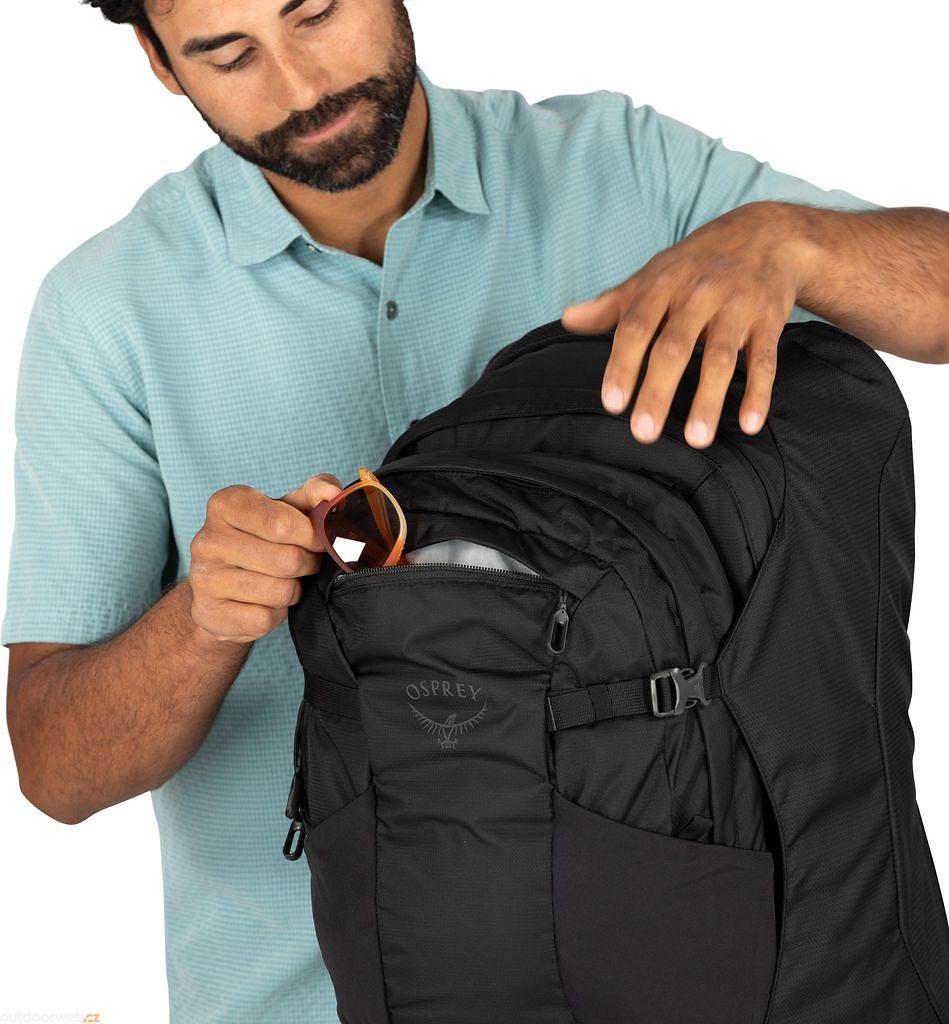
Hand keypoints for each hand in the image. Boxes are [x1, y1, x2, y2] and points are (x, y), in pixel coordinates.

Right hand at [188, 474, 342, 642]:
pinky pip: (266, 618)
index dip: (311, 536)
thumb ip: (314, 494)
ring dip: (293, 590)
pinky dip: (277, 613)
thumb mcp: (287, 510)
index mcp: (226, 504)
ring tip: (283, 581)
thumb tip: (333, 492)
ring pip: (280, 591)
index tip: (317, 540)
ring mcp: (203, 578)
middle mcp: (207, 539)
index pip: (282, 523)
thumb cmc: (262, 541)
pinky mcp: (209, 613)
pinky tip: (264, 603)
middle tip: (304, 563)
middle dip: (307, 564)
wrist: (221, 589)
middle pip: (287, 560)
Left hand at [561, 201, 804, 447]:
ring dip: (708, 400)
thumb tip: (567, 318)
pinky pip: (764, 360)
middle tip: (643, 433)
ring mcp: (737, 307)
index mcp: (663, 284)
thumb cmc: (695, 264)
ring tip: (696, 439)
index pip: (636, 327)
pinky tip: (750, 424)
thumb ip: (612, 304)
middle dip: (658, 391)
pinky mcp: (769, 321)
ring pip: (721, 358)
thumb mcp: (652, 276)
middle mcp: (699, 294)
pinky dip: (759, 392)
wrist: (765, 234)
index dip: (623, 365)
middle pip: (675, 347)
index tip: (613, 403)